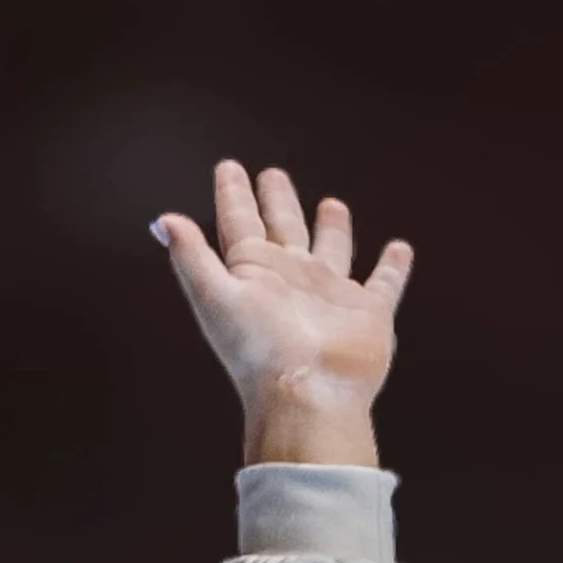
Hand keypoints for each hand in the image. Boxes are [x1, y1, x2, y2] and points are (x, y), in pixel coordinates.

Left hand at [154, 163, 411, 468]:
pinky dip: (393, 268)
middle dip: (277, 202)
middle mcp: (291, 280)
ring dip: (331, 228)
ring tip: (331, 203)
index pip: (239, 223)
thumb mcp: (215, 297)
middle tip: (274, 175)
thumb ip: (191, 257)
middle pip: (283, 229)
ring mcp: (330, 296)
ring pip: (331, 249)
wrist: (307, 395)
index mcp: (254, 273)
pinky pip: (384, 283)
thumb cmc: (259, 352)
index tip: (228, 167)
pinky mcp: (368, 313)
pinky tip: (399, 249)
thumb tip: (162, 222)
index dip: (233, 195)